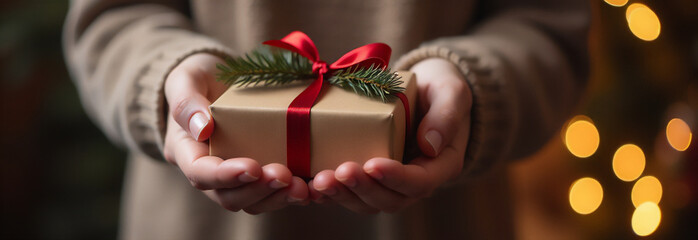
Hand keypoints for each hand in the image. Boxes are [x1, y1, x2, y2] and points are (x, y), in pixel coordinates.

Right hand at [163, 53, 308, 213]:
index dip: (225, 176)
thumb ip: (187, 102)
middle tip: (284, 175)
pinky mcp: (259, 174)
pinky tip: (311, 187)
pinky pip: (273, 194)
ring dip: (277, 197)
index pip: (200, 173)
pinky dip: (291, 194)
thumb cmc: (199, 77)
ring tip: (301, 187)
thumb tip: (202, 128)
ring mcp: (235, 177)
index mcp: (186, 151)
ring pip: (253, 201)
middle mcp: (209, 172)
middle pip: (228, 196)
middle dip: (258, 189)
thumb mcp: (187, 79)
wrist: (219, 79)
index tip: (252, 167)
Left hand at [309, 58, 471, 212]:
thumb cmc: (440, 88)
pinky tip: (311, 187)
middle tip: (341, 171)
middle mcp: (416, 181)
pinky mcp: (369, 177)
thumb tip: (431, 145)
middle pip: (390, 199)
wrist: (424, 89)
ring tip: (321, 181)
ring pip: (367, 203)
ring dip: (343, 195)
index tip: (373, 164)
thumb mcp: (451, 92)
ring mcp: (390, 182)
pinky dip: (331, 194)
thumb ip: (446, 114)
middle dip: (363, 189)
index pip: (420, 182)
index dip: (396, 178)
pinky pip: (351, 193)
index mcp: (441, 164)